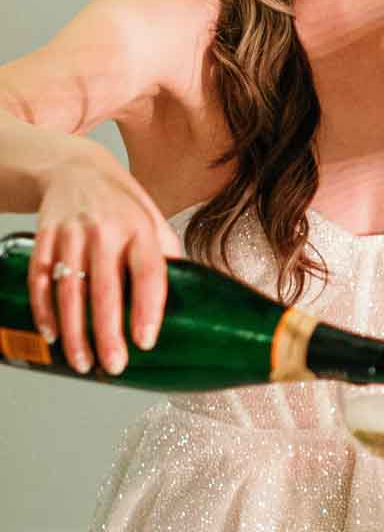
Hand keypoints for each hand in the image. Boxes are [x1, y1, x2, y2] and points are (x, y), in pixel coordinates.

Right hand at [29, 145, 181, 375]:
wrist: (75, 167)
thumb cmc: (121, 202)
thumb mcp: (153, 217)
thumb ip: (168, 253)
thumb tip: (194, 290)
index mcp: (140, 228)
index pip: (148, 272)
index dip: (148, 308)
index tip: (146, 340)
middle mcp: (104, 230)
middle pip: (105, 288)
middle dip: (108, 332)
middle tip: (114, 365)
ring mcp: (71, 234)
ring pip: (70, 289)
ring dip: (74, 331)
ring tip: (83, 362)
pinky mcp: (43, 237)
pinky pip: (40, 278)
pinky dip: (43, 309)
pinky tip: (52, 335)